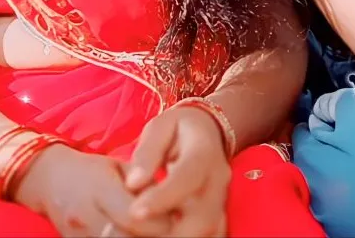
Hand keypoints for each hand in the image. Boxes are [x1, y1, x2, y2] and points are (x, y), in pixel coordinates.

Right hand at [15, 144, 170, 237]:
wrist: (51, 181)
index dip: (160, 221)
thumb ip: (143, 184)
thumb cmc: (92, 170)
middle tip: (169, 229)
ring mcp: (78, 236)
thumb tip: (173, 204)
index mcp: (99, 187)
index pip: (133, 214)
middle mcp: (86, 215)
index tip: (175, 217)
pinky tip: (136, 236)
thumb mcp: (118, 167)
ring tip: (154, 233)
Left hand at [126, 106, 230, 237]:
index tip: (134, 212)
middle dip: (170, 233)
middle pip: (203, 218)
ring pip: (207, 233)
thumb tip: (132, 183)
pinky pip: (208, 236)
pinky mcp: (219, 216)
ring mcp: (222, 201)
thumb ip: (147, 153)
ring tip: (141, 236)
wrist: (209, 132)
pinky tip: (160, 235)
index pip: (188, 177)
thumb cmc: (178, 128)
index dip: (162, 198)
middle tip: (133, 230)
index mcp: (205, 152)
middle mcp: (219, 181)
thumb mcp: (160, 127)